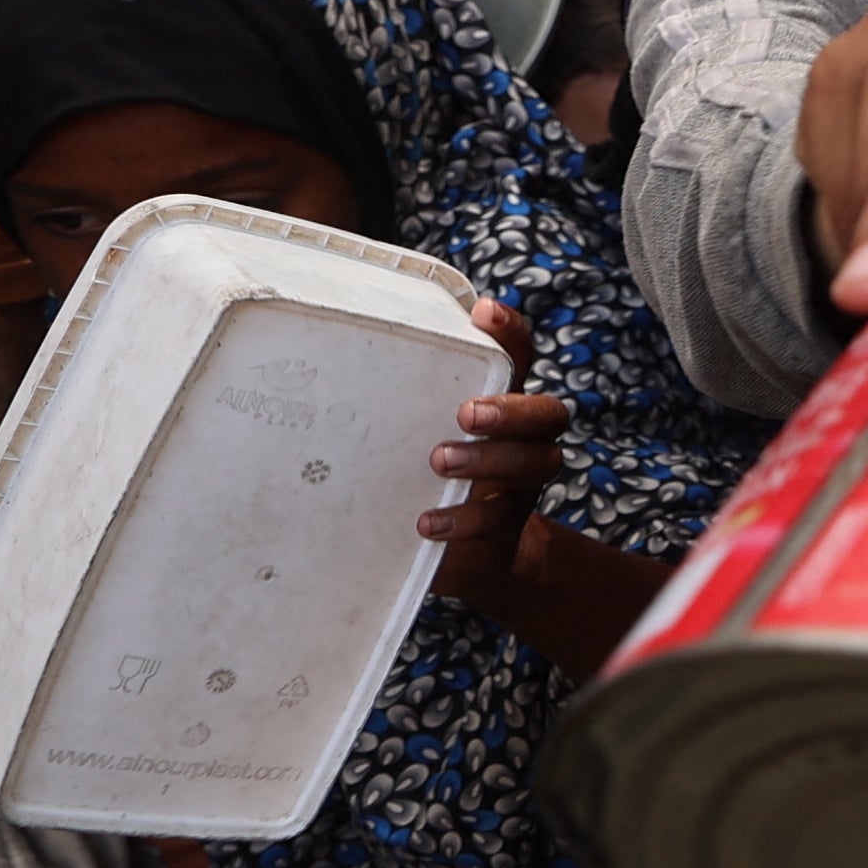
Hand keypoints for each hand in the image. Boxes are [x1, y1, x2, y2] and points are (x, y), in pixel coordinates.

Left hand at [418, 300, 563, 610]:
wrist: (462, 555)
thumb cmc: (423, 478)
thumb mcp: (413, 434)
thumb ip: (396, 403)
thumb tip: (320, 359)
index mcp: (500, 405)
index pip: (519, 357)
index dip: (510, 333)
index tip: (483, 312)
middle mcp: (521, 441)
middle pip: (547, 413)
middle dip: (511, 409)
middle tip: (466, 413)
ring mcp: (519, 485)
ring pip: (536, 462)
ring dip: (489, 459)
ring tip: (439, 462)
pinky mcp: (506, 528)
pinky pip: (499, 520)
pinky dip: (464, 520)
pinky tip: (426, 522)